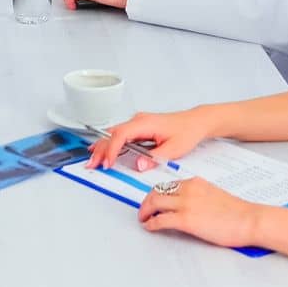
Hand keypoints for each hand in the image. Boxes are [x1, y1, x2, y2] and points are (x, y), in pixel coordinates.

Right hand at [87, 109, 213, 170]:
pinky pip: (120, 135)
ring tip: (93, 160)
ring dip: (103, 147)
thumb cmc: (187, 131)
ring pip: (114, 134)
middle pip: (112, 134)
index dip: (111, 149)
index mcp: (145, 123)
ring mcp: (138, 124)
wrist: (196, 122)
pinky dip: (110, 144)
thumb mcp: (173, 149)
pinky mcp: (139, 128)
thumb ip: (154, 158)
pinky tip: (103, 151)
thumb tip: (138, 165)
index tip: (107, 162)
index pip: (120, 135)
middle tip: (92, 164)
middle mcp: (138, 121)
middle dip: (100, 149)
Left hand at [138, 177, 261, 248]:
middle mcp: (187, 189)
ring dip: (145, 211)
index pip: (168, 185)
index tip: (154, 201)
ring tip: (144, 219)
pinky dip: (151, 223)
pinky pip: (160, 220)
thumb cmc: (237, 212)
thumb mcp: (213, 195)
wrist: (249, 220)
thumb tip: (188, 205)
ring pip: (154, 203)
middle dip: (147, 202)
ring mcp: (185, 204)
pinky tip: (150, 226)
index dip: (157, 194)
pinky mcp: (185, 219)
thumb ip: (198, 196)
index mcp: (195, 183)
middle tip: (144, 211)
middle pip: (156, 191)